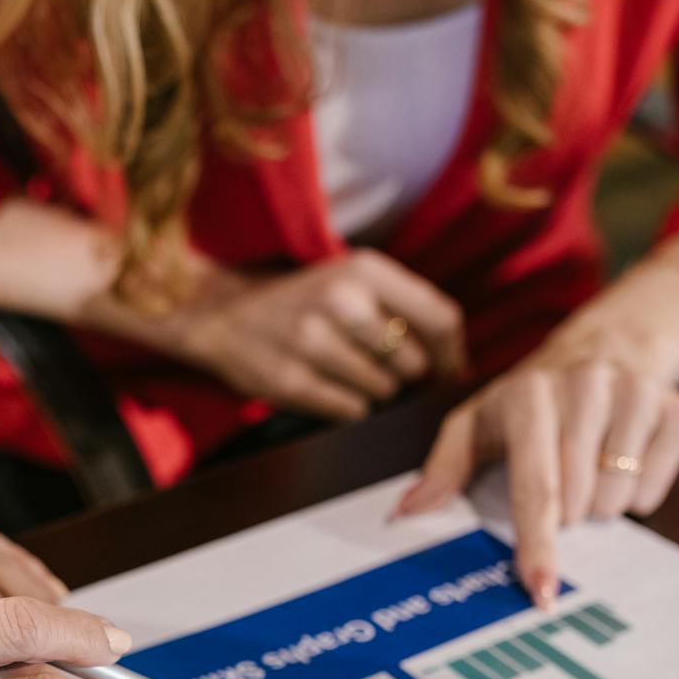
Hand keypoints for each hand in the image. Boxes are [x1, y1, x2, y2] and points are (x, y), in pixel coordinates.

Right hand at [173, 252, 466, 419]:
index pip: (440, 318)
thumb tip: (455, 361)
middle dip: (403, 374)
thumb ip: (404, 307)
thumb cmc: (302, 301)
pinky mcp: (291, 381)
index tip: (448, 372)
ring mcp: (313, 341)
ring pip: (384, 390)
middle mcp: (342, 300)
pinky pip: (350, 410)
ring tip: (344, 371)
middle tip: (378, 366)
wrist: (222, 315)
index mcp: (365, 268)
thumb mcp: (352, 280)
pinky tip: (326, 385)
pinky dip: (347, 406)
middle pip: (415, 363)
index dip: (451, 354)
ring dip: (373, 391)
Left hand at [395, 358, 678, 605]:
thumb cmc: (526, 404)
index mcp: (529, 396)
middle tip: (556, 484)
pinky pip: (656, 487)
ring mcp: (636, 393)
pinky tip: (621, 460)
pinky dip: (638, 490)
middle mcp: (586, 386)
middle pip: (579, 503)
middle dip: (564, 514)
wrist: (601, 349)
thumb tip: (407, 510)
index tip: (542, 591)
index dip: (538, 544)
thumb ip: (444, 468)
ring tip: (586, 468)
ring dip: (598, 504)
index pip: (535, 489)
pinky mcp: (676, 407)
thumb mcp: (476, 424)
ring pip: (619, 499)